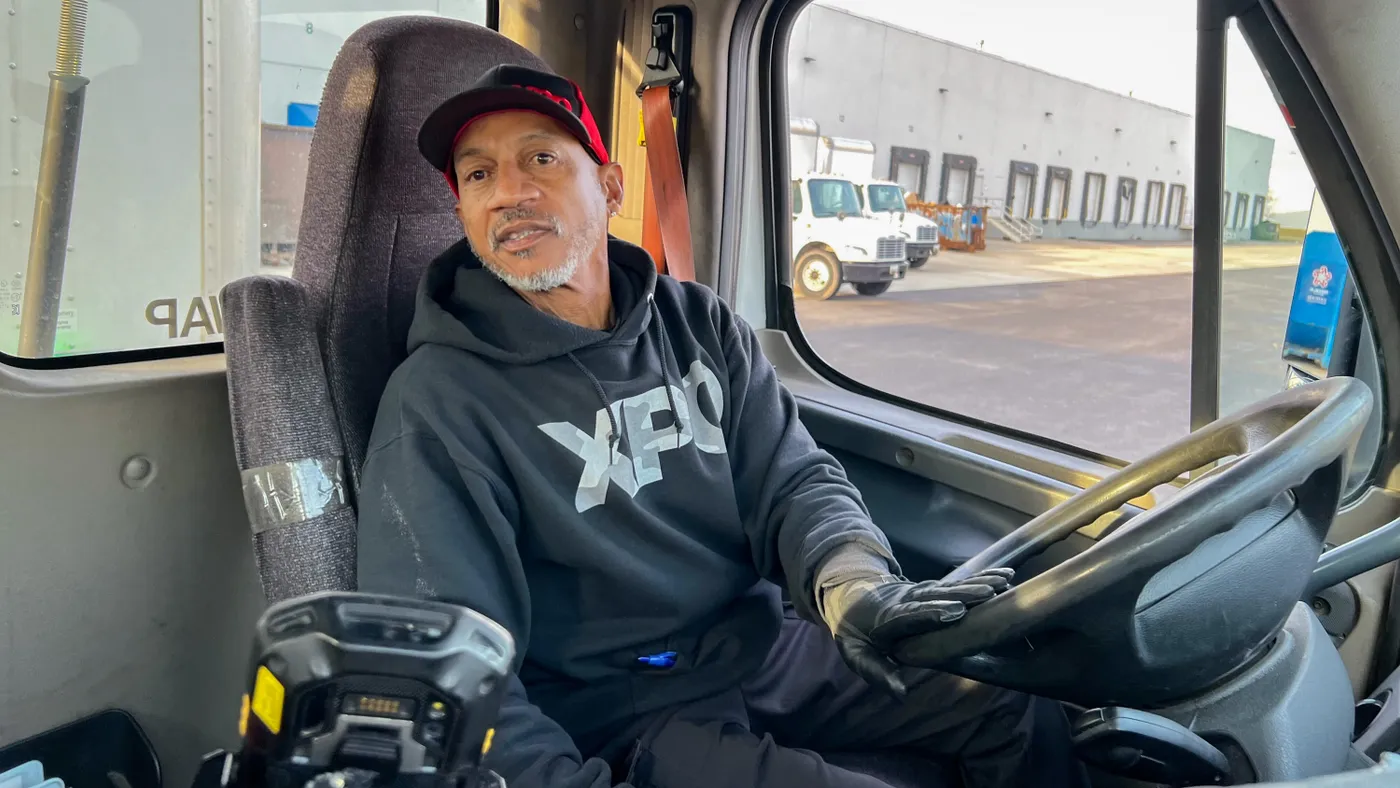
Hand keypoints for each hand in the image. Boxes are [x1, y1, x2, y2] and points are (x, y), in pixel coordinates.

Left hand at [819, 568, 1013, 696]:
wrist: (851, 594)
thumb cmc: (854, 632)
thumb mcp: (855, 654)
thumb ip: (877, 672)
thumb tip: (901, 693)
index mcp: (887, 618)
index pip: (909, 615)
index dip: (931, 613)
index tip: (955, 613)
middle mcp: (907, 600)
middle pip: (936, 597)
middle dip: (961, 595)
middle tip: (987, 594)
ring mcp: (920, 591)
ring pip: (949, 587)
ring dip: (976, 584)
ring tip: (1001, 583)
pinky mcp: (932, 589)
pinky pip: (956, 583)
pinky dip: (980, 578)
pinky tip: (1003, 576)